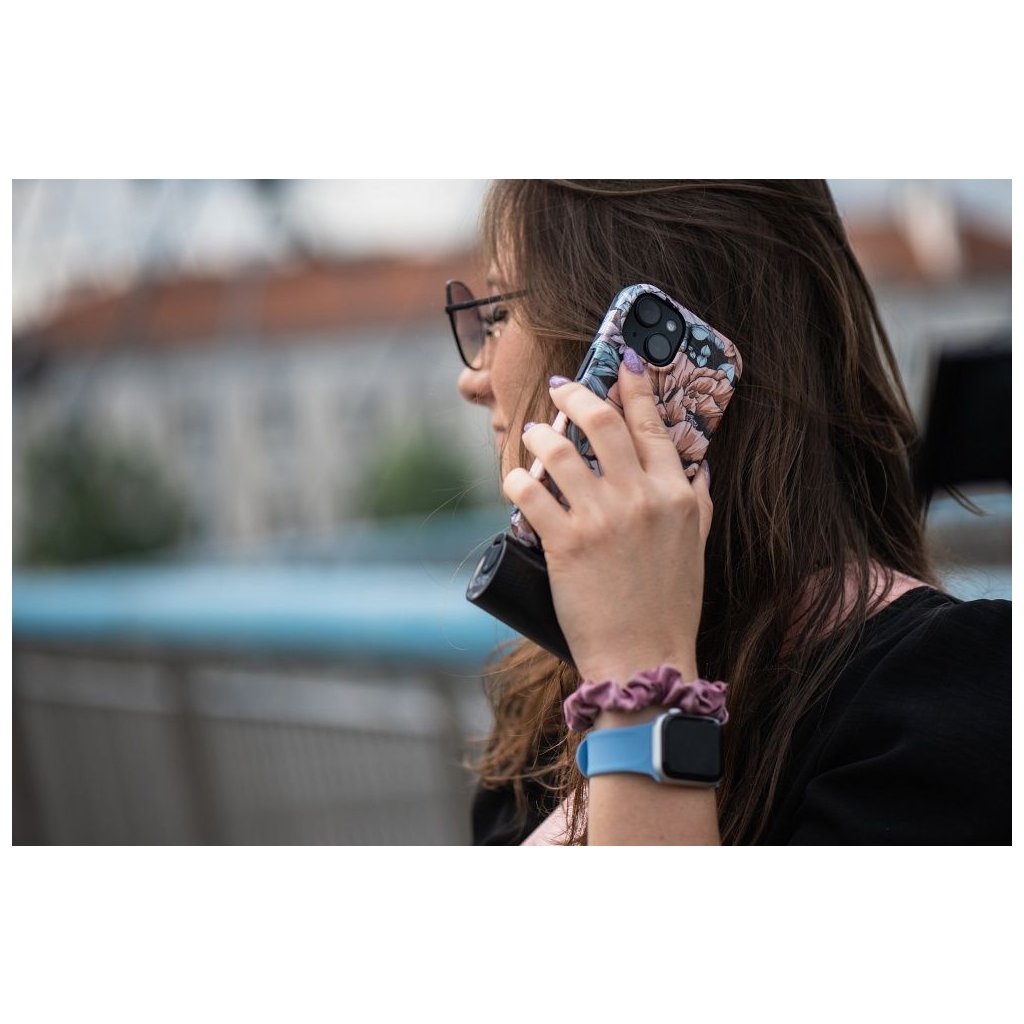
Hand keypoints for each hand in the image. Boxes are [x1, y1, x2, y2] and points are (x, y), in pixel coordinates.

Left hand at [501, 358, 713, 683]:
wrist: (644, 658)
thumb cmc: (670, 606)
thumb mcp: (696, 546)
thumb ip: (697, 500)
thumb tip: (698, 463)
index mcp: (676, 494)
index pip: (652, 425)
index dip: (634, 387)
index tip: (622, 363)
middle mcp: (640, 497)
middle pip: (602, 421)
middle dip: (577, 393)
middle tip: (561, 387)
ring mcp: (601, 518)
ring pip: (558, 448)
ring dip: (539, 434)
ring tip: (533, 435)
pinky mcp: (565, 542)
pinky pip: (529, 492)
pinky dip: (517, 479)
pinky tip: (515, 479)